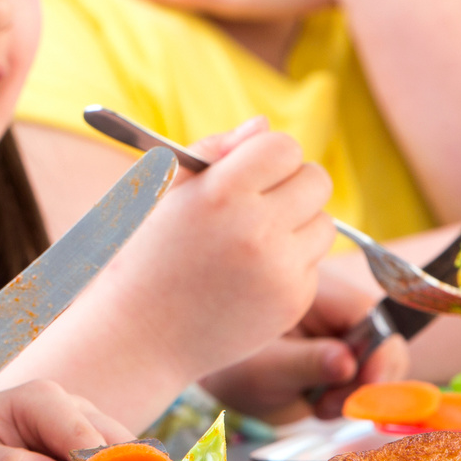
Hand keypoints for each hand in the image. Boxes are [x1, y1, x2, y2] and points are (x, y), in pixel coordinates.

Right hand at [0, 119, 335, 430]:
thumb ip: (213, 148)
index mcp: (222, 193)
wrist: (136, 335)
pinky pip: (314, 265)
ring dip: (298, 225)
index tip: (250, 173)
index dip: (269, 157)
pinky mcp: (292, 303)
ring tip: (253, 243)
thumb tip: (264, 124)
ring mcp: (279, 271)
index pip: (284, 147)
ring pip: (324, 223)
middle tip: (260, 204)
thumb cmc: (145, 254)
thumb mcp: (163, 189)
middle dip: (292, 185)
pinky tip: (251, 277)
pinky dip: (291, 265)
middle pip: (317, 180)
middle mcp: (257, 230)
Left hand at [199, 266, 409, 422]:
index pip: (373, 321)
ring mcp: (339, 331)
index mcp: (318, 293)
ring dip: (353, 392)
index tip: (368, 388)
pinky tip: (314, 399)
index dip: (380, 357)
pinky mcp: (338, 352)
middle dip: (366, 382)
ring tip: (313, 402)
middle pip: (383, 344)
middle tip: (328, 405)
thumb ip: (305, 364)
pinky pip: (359, 377)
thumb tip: (347, 363)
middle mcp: (336, 307)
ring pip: (375, 365)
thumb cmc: (228, 361)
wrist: (208, 364)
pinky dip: (343, 395)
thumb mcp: (262, 367)